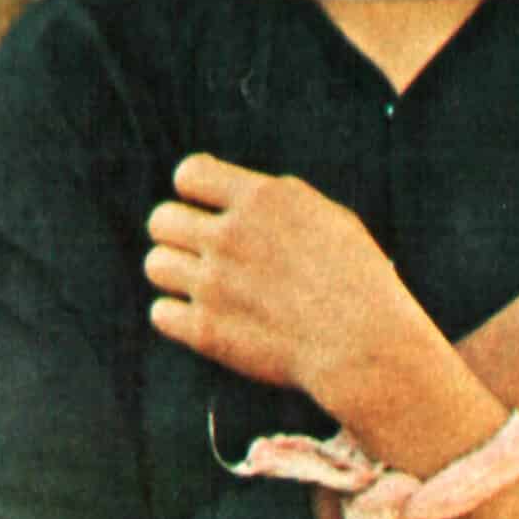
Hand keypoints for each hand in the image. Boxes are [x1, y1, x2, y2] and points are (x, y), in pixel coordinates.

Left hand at [145, 154, 429, 401]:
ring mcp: (214, 283)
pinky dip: (176, 314)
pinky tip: (202, 315)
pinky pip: (159, 312)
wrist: (363, 344)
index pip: (189, 173)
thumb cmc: (358, 279)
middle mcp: (230, 235)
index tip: (206, 206)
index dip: (193, 189)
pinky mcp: (206, 330)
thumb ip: (277, 203)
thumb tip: (243, 198)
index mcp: (262, 198)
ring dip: (174, 271)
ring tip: (201, 282)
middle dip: (177, 231)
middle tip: (200, 249)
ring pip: (155, 264)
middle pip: (161, 219)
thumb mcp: (327, 217)